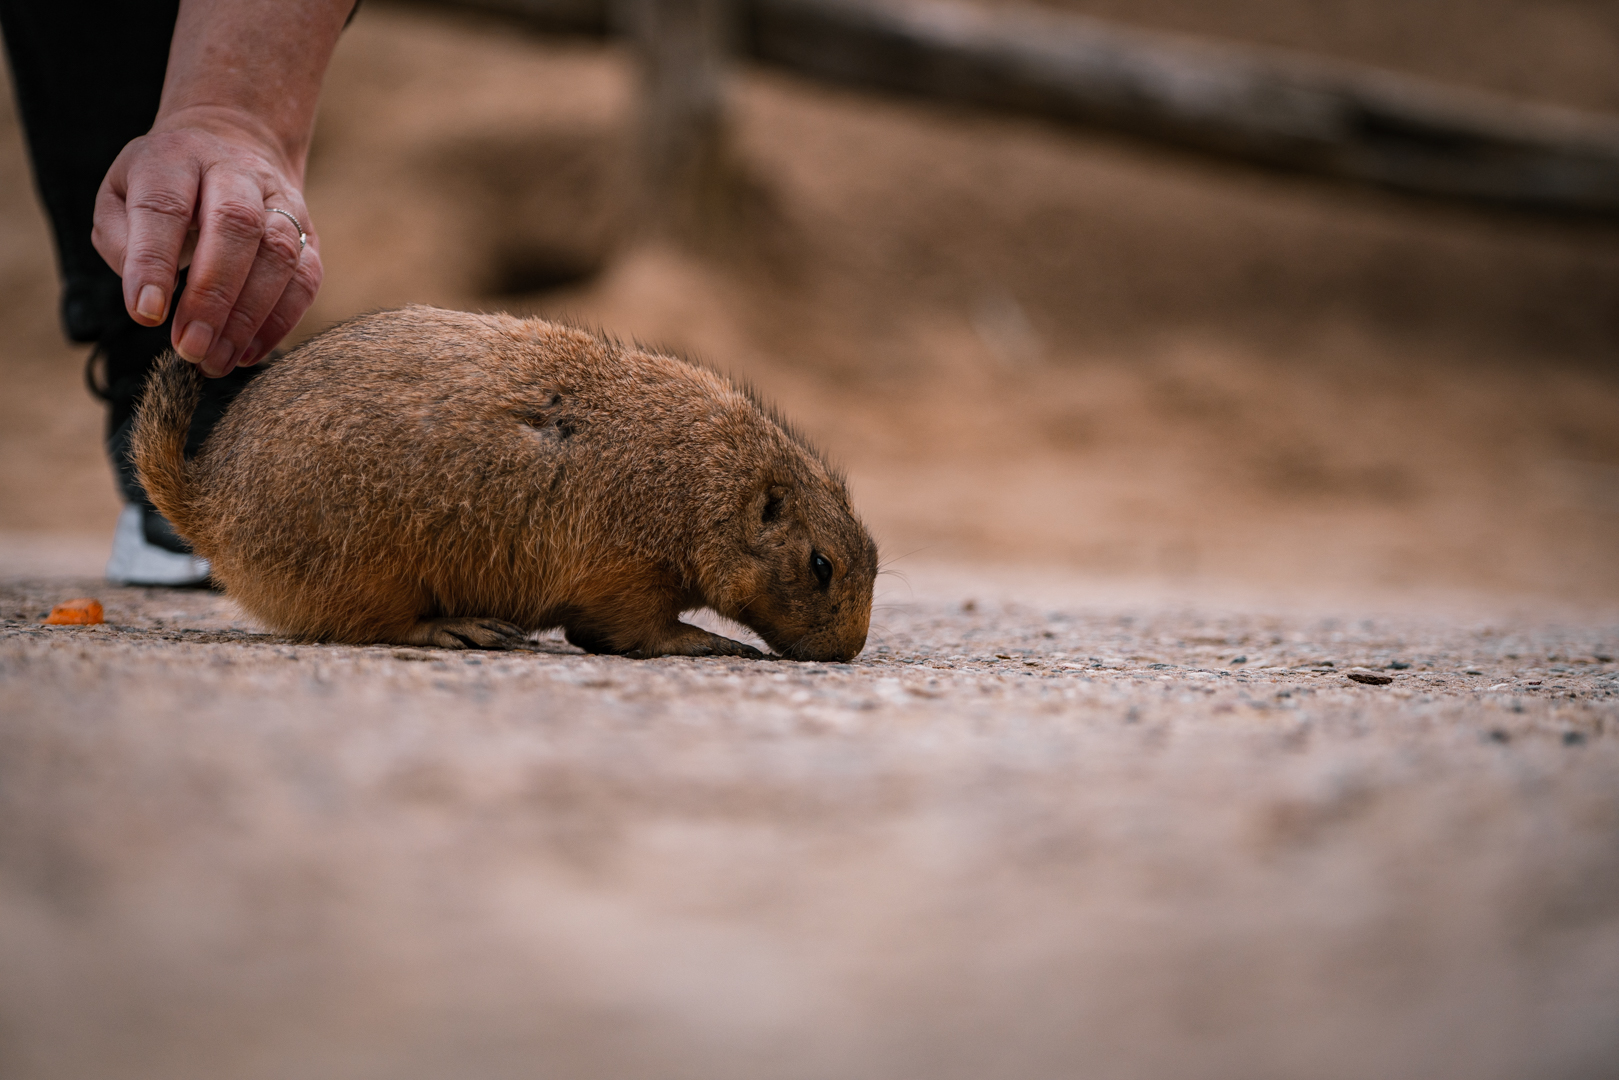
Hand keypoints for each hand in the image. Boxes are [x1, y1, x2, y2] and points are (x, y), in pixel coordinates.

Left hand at [92, 109, 322, 376]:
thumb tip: (149, 298)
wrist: (235, 144)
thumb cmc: (166, 185)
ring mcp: (281, 201)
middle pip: (235, 225)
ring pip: (279, 255)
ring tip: (216, 361)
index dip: (155, 263)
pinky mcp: (309, 233)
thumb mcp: (121, 195)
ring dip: (249, 317)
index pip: (166, 207)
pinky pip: (306, 279)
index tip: (146, 315)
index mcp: (177, 157)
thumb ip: (121, 240)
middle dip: (213, 295)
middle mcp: (236, 171)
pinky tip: (246, 353)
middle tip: (190, 347)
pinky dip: (279, 323)